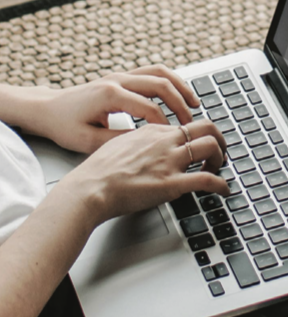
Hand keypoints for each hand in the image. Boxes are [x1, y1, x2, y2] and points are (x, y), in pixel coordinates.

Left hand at [35, 65, 199, 153]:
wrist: (47, 109)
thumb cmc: (64, 126)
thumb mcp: (89, 141)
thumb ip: (120, 141)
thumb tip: (148, 144)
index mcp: (109, 96)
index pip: (149, 108)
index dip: (165, 125)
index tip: (175, 140)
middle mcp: (116, 80)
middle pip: (159, 84)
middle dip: (180, 103)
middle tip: (192, 122)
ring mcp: (117, 76)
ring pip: (158, 73)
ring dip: (179, 86)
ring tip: (195, 103)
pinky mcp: (118, 77)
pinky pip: (150, 73)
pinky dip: (168, 82)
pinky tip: (178, 96)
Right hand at [65, 115, 228, 222]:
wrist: (92, 186)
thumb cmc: (99, 171)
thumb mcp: (118, 145)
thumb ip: (137, 145)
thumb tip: (146, 151)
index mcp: (151, 132)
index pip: (185, 125)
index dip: (197, 136)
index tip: (198, 148)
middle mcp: (164, 141)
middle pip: (206, 127)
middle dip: (219, 140)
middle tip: (219, 153)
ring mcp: (169, 161)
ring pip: (211, 146)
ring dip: (221, 159)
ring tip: (219, 170)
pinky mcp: (172, 183)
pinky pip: (208, 180)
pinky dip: (222, 185)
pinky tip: (223, 191)